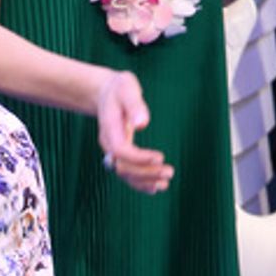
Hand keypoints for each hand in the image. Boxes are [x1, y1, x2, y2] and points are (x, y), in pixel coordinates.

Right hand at [96, 70, 171, 193]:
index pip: (120, 151)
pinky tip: (156, 187)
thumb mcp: (126, 88)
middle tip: (170, 172)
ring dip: (145, 181)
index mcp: (109, 129)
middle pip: (123, 168)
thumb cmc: (119, 89)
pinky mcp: (121, 154)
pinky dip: (141, 183)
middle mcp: (108, 144)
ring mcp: (113, 152)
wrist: (106, 94)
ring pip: (125, 175)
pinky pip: (127, 174)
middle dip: (146, 173)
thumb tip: (142, 124)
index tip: (160, 157)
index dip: (139, 158)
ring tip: (166, 183)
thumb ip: (134, 105)